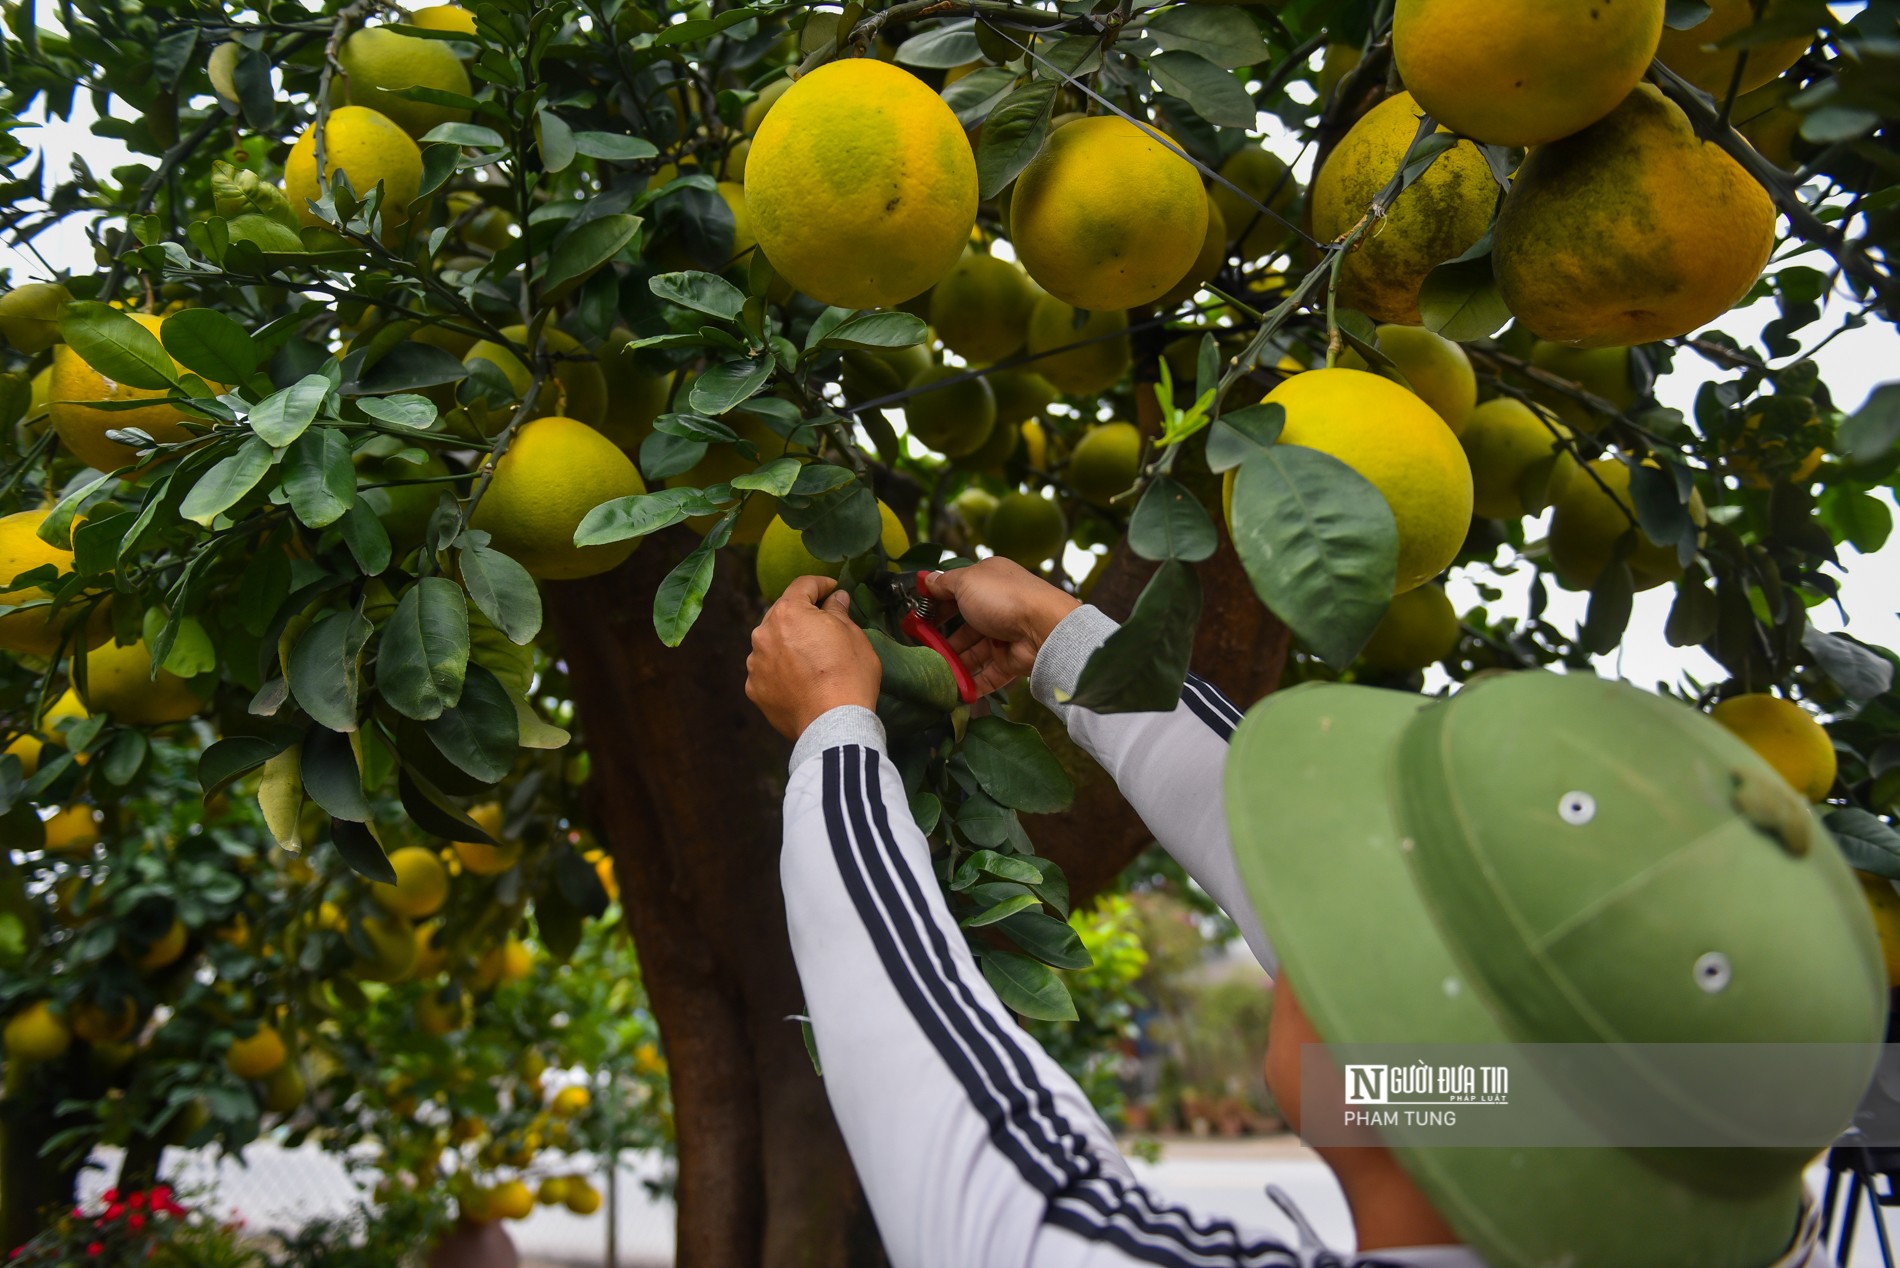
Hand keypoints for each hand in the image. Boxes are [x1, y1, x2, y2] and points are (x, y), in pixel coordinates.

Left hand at [746, 576, 882, 740]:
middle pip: (783, 613)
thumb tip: (835, 599)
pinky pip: (767, 670)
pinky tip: (799, 680)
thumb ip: (838, 612)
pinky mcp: (755, 689)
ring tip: (810, 658)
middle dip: (802, 615)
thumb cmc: (849, 675)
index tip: (832, 589)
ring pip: (772, 642)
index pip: (803, 586)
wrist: (834, 724)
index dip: (821, 584)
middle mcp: (764, 633)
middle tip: (824, 624)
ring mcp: (755, 663)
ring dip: (788, 643)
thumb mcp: (853, 635)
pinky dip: (780, 669)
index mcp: (789, 613)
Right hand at [924, 558, 1080, 694]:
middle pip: (963, 626)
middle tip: (922, 648)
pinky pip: (987, 675)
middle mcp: (997, 607)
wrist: (1044, 628)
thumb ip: (944, 583)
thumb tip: (927, 580)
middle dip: (942, 639)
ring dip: (953, 663)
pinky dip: (970, 683)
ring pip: (973, 653)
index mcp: (988, 582)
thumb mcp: (966, 581)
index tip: (915, 618)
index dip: (935, 604)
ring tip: (933, 671)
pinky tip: (953, 689)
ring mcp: (1004, 636)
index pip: (956, 593)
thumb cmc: (1003, 598)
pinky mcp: (1010, 661)